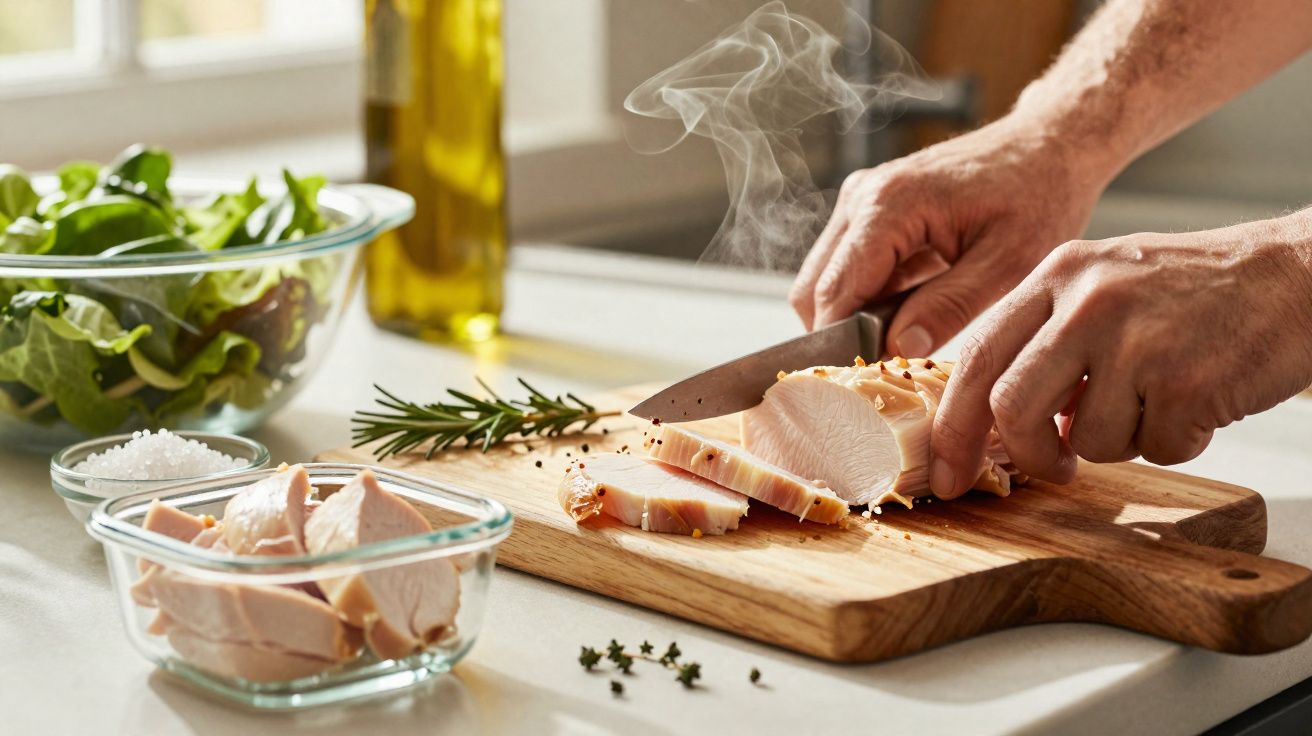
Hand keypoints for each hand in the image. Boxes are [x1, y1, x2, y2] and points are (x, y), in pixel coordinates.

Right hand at [789, 115, 1107, 355]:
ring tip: (907, 337)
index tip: (866, 380)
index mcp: (888, 206)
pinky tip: (911, 309)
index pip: (834, 293)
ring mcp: (860, 200)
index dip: (842, 344)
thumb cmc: (1038, 197)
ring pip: (823, 280)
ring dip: (854, 315)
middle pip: (814, 289)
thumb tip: (896, 348)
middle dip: (841, 333)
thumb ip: (948, 307)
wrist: (1049, 146)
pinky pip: (846, 266)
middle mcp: (861, 197)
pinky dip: (867, 297)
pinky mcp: (868, 208)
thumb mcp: (1008, 264)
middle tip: (888, 367)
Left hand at [931, 212, 1311, 497]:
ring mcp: (1136, 339)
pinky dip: (1177, 441)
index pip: (975, 358)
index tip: (946, 471)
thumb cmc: (1200, 291)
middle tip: (1052, 471)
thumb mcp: (1105, 286)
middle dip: (1026, 453)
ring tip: (1161, 399)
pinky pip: (1155, 447)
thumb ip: (1046, 339)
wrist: (1299, 274)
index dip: (953, 426)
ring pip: (1087, 439)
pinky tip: (1201, 400)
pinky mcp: (1186, 380)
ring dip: (1122, 441)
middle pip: (1011, 405)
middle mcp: (1087, 300)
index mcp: (1057, 274)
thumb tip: (997, 418)